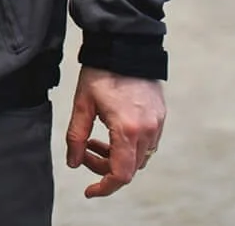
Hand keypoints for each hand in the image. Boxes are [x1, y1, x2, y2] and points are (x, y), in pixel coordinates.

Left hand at [64, 66, 165, 198]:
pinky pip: (147, 143)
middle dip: (105, 168)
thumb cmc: (102, 70)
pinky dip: (129, 146)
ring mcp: (157, 123)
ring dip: (117, 157)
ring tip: (95, 140)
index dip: (104, 187)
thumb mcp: (82, 104)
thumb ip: (76, 137)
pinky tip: (112, 132)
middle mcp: (148, 130)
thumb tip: (74, 162)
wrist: (126, 43)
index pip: (121, 174)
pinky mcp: (160, 115)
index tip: (90, 190)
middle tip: (85, 152)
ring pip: (139, 158)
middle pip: (130, 168)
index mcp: (128, 130)